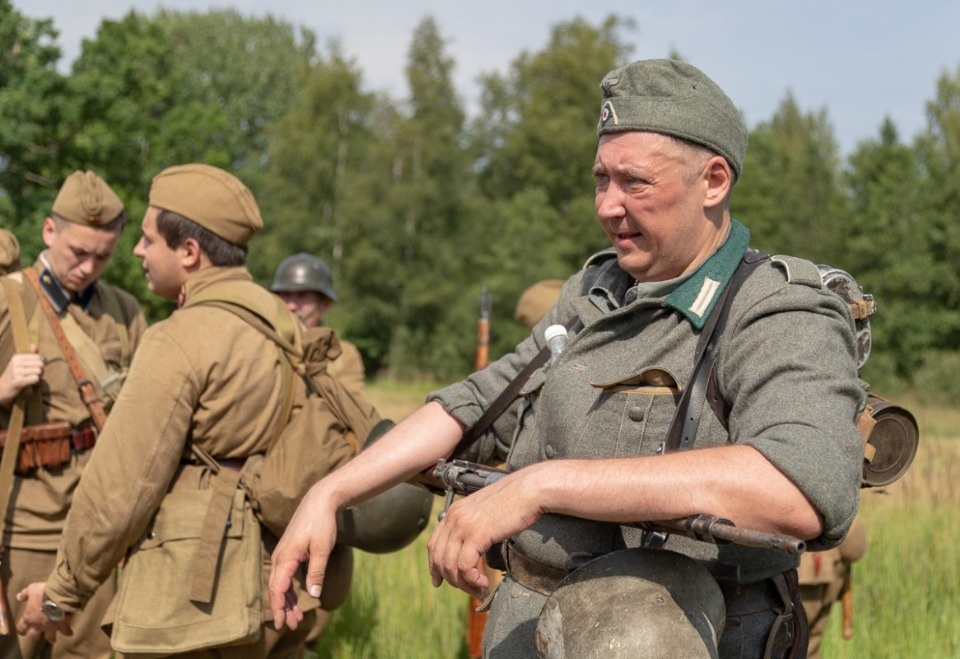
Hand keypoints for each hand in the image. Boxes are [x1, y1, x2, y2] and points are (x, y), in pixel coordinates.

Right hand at [0, 345, 44, 406]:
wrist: (1, 390)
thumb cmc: (13, 377)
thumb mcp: (18, 365)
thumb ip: (29, 356)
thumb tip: (34, 345)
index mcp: (16, 357)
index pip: (39, 357)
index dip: (40, 364)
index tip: (34, 369)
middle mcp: (16, 363)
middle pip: (41, 364)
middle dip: (41, 371)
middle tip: (33, 376)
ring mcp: (16, 372)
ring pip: (39, 372)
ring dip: (38, 378)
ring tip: (30, 380)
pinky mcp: (18, 381)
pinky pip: (36, 379)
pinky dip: (36, 383)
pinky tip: (29, 384)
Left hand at [14, 583, 72, 642]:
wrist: (60, 595)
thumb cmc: (44, 592)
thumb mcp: (32, 589)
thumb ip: (25, 594)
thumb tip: (19, 597)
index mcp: (29, 617)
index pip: (21, 628)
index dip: (22, 630)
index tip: (23, 632)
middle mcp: (38, 625)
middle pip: (34, 636)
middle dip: (35, 636)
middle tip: (37, 636)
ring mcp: (51, 627)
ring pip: (50, 637)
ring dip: (51, 638)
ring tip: (53, 639)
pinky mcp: (62, 625)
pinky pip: (65, 631)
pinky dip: (67, 632)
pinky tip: (69, 632)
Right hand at [268, 482, 338, 630]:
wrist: (319, 501)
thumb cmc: (321, 523)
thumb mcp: (322, 549)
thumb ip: (316, 572)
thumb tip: (314, 595)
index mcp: (286, 557)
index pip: (277, 589)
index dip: (279, 607)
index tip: (282, 623)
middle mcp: (280, 557)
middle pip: (276, 589)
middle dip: (283, 608)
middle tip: (291, 626)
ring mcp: (283, 554)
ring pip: (279, 583)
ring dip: (287, 601)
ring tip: (296, 617)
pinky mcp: (288, 552)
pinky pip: (284, 575)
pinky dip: (289, 589)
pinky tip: (296, 599)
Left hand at [427, 469, 543, 598]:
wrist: (529, 490)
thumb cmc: (515, 500)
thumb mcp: (486, 512)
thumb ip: (474, 526)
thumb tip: (473, 546)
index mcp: (455, 511)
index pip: (434, 544)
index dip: (434, 566)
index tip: (438, 581)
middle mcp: (454, 518)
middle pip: (439, 558)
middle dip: (451, 580)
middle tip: (469, 590)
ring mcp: (463, 526)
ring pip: (451, 566)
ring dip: (464, 584)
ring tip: (479, 590)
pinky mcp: (476, 535)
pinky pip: (465, 566)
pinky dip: (473, 580)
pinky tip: (484, 583)